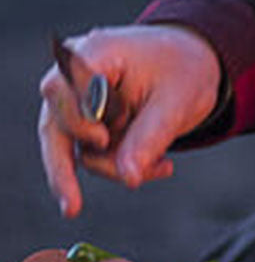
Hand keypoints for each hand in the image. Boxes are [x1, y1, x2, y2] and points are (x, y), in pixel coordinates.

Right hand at [38, 24, 223, 217]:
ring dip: (116, 166)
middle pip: (54, 126)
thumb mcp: (178, 101)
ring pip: (76, 150)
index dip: (79, 119)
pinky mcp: (89, 127)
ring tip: (163, 166)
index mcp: (94, 54)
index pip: (64, 90)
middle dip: (64, 168)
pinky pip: (94, 157)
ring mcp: (78, 105)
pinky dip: (124, 166)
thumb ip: (151, 138)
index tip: (102, 140)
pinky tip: (163, 166)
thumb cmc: (184, 69)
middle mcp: (75, 79)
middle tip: (72, 207)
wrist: (193, 62)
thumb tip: (128, 177)